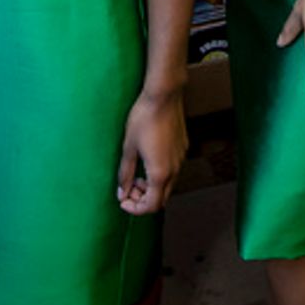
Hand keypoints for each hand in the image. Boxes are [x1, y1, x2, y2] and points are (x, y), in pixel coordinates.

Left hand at [117, 87, 187, 214]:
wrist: (163, 96)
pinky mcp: (183, 148)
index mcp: (160, 173)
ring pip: (168, 185)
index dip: (135, 208)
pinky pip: (172, 171)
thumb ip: (125, 174)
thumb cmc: (143, 119)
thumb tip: (122, 192)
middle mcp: (174, 169)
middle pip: (161, 199)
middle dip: (143, 199)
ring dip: (152, 187)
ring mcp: (180, 159)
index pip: (151, 206)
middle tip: (128, 188)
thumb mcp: (128, 148)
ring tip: (137, 174)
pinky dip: (160, 175)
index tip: (123, 200)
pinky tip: (147, 160)